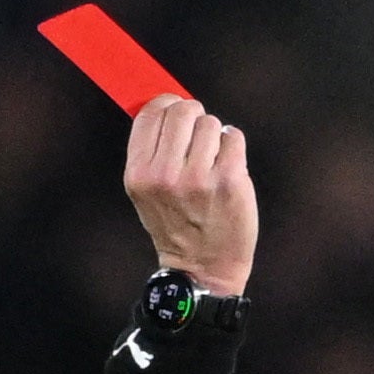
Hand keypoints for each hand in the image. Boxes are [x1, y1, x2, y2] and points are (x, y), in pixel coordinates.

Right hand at [124, 91, 255, 295]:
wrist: (202, 268)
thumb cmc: (177, 224)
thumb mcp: (147, 191)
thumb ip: (151, 150)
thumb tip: (165, 104)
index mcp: (139, 173)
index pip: (151, 112)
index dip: (167, 104)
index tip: (176, 110)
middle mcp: (165, 174)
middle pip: (182, 110)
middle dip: (194, 117)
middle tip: (199, 136)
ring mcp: (198, 178)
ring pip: (210, 123)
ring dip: (215, 136)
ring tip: (212, 161)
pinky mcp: (228, 181)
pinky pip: (233, 137)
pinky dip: (233, 147)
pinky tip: (228, 167)